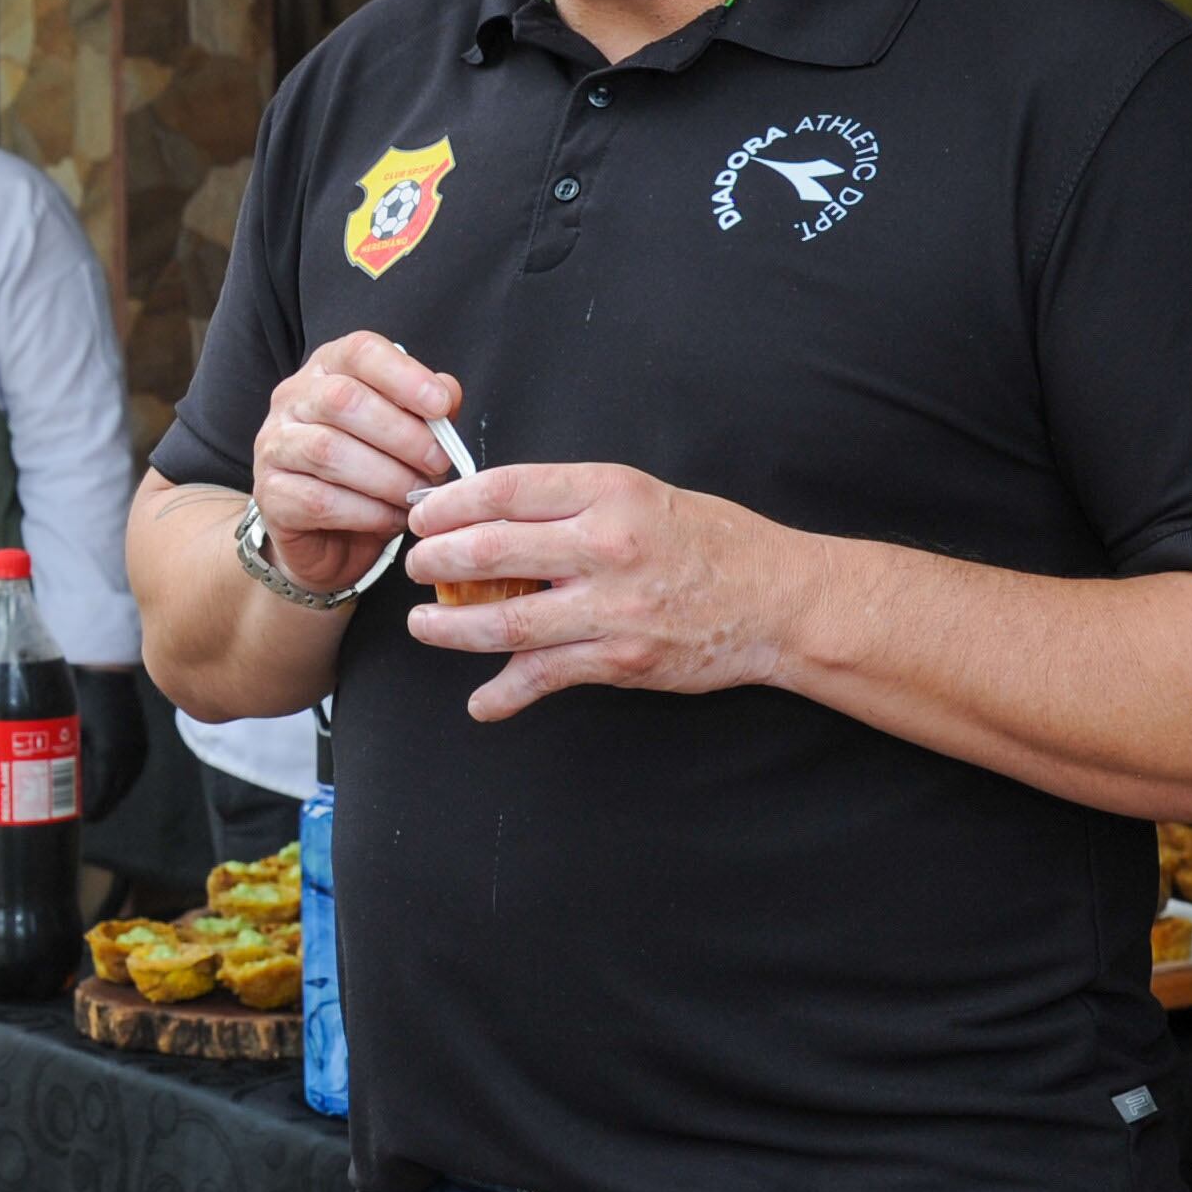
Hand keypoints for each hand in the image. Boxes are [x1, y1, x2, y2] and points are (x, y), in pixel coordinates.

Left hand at [73, 663, 150, 821]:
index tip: (71, 816)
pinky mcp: (142, 741)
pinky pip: (130, 772)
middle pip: (113, 797)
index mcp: (110, 757)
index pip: (100, 800)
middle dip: (95, 806)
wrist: (105, 667)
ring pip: (123, 786)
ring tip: (88, 799)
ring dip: (107, 794)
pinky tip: (103, 781)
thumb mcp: (69, 731)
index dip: (85, 812)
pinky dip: (116, 781)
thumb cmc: (80, 694)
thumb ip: (68, 760)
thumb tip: (54, 784)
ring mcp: (139, 749)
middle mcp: (129, 757)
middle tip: (76, 811)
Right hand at [252, 333, 461, 598]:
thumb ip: (426, 411)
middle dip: (402, 434)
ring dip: (387, 477)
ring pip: (329, 451)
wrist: (328, 537)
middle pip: (343, 400)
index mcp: (328, 370)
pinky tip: (391, 517)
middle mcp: (292, 400)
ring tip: (416, 494)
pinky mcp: (270, 494)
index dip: (403, 375)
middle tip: (437, 462)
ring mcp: (274, 445)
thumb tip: (447, 393)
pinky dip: (367, 512)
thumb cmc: (370, 476)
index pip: (359, 352)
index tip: (440, 406)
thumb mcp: (405, 437)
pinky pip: (320, 500)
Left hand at [401, 460, 812, 720]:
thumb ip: (571, 501)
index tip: (423, 513)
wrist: (778, 600)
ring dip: (449, 627)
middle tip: (414, 566)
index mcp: (608, 492)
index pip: (505, 490)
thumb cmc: (709, 542)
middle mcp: (606, 545)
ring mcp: (612, 607)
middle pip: (490, 550)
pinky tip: (481, 702)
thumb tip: (492, 510)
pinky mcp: (620, 658)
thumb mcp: (640, 494)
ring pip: (504, 619)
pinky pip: (543, 676)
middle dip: (435, 561)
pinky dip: (503, 694)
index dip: (449, 503)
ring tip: (422, 626)